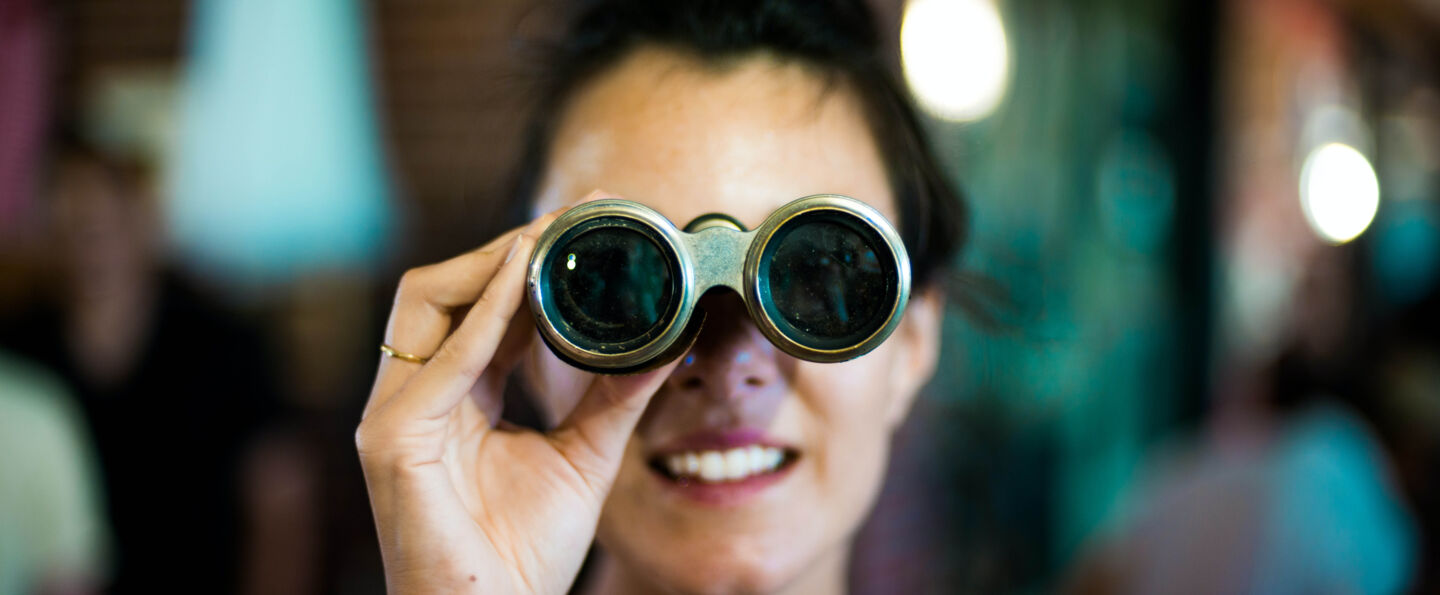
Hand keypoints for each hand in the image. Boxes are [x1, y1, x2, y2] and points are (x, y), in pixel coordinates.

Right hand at [356, 197, 678, 593]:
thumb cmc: (523, 553)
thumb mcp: (584, 456)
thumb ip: (616, 397)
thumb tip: (669, 340)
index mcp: (452, 399)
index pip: (480, 308)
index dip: (526, 260)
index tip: (588, 222)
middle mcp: (413, 398)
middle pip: (441, 290)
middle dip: (504, 245)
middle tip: (575, 215)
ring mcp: (394, 417)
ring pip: (425, 304)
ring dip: (490, 263)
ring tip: (549, 235)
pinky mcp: (392, 442)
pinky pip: (440, 362)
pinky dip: (484, 315)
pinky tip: (524, 276)